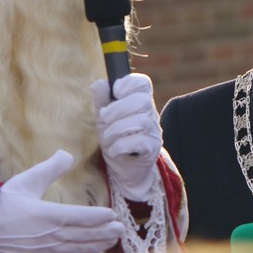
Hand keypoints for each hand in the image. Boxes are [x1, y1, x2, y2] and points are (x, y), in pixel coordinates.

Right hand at [0, 150, 125, 252]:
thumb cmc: (3, 202)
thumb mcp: (26, 180)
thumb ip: (49, 168)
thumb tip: (67, 154)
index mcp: (44, 215)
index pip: (77, 217)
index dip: (96, 217)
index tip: (112, 215)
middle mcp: (47, 234)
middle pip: (82, 235)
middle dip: (103, 232)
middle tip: (121, 229)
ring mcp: (44, 248)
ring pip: (76, 248)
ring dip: (97, 245)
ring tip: (113, 240)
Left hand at [91, 73, 161, 200]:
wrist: (123, 170)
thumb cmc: (115, 139)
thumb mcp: (104, 119)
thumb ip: (102, 101)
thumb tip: (98, 83)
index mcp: (140, 102)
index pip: (144, 83)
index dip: (130, 82)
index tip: (116, 91)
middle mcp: (150, 114)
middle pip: (142, 101)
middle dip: (118, 108)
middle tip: (103, 118)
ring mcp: (153, 132)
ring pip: (140, 122)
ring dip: (116, 130)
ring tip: (107, 138)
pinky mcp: (152, 149)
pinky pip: (139, 142)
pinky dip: (121, 146)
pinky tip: (114, 150)